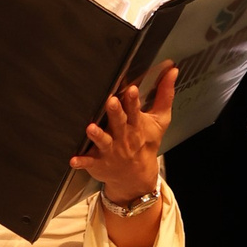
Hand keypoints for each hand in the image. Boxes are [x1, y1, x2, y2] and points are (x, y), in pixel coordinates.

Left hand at [71, 65, 177, 204]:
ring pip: (103, 141)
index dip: (133, 100)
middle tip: (111, 102)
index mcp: (137, 125)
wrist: (136, 176)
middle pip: (119, 123)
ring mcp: (110, 150)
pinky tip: (73, 160)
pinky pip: (88, 162)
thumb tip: (173, 70)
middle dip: (115, 113)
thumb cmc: (145, 142)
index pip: (136, 110)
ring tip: (90, 128)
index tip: (131, 90)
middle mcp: (123, 136)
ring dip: (97, 136)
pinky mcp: (98, 162)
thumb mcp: (160, 120)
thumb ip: (165, 94)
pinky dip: (81, 162)